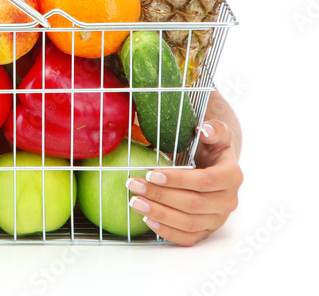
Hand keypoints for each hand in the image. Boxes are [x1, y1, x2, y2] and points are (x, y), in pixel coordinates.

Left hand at [125, 121, 242, 245]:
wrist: (215, 166)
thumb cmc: (211, 148)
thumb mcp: (216, 134)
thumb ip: (214, 129)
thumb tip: (204, 130)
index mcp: (232, 176)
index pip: (205, 181)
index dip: (178, 179)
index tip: (152, 173)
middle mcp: (229, 201)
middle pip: (193, 204)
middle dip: (160, 195)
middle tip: (135, 185)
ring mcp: (218, 219)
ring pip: (188, 223)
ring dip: (160, 213)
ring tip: (135, 201)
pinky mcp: (207, 231)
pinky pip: (188, 238)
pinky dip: (168, 232)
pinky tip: (148, 219)